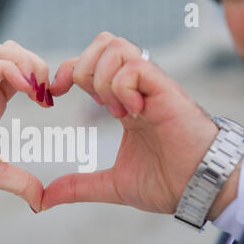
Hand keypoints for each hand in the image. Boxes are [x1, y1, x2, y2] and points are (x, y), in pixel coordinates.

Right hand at [0, 40, 51, 209]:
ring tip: (35, 88)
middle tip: (46, 92)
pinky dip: (9, 69)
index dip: (42, 80)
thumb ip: (21, 182)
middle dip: (37, 64)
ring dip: (25, 62)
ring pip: (0, 50)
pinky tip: (24, 90)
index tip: (50, 102)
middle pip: (13, 51)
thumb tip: (42, 202)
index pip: (21, 72)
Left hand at [42, 32, 224, 214]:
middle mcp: (136, 90)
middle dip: (82, 67)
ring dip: (103, 78)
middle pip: (103, 43)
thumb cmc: (165, 184)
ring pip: (117, 48)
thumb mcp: (111, 185)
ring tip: (115, 110)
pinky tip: (132, 114)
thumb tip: (44, 200)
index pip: (90, 65)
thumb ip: (77, 187)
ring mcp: (152, 88)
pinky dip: (123, 88)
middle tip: (87, 99)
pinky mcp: (166, 91)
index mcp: (123, 104)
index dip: (67, 71)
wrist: (199, 191)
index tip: (55, 94)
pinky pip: (135, 67)